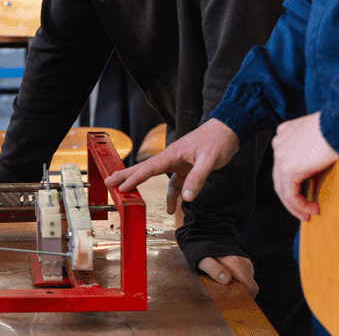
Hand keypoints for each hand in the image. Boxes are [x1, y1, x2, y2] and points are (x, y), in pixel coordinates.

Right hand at [104, 119, 239, 213]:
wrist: (229, 130)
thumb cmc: (217, 140)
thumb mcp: (208, 160)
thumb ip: (196, 179)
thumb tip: (186, 199)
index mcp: (172, 154)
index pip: (149, 168)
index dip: (134, 179)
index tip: (120, 187)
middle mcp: (172, 158)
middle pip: (145, 169)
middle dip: (127, 177)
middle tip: (109, 183)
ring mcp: (179, 163)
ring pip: (158, 178)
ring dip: (147, 187)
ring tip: (132, 198)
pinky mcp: (187, 167)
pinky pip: (176, 183)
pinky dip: (175, 195)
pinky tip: (175, 207)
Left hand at [198, 254, 256, 297]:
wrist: (207, 236)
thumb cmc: (204, 251)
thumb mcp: (203, 260)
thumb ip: (213, 269)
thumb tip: (226, 280)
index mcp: (237, 264)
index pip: (251, 289)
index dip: (244, 298)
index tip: (231, 301)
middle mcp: (245, 264)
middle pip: (250, 288)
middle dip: (239, 295)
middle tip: (224, 295)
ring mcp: (246, 264)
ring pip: (247, 284)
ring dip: (237, 289)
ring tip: (222, 286)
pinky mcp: (244, 265)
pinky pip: (244, 279)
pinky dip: (237, 284)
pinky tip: (225, 282)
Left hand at [270, 112, 338, 221]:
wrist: (338, 126)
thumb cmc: (336, 128)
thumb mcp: (318, 135)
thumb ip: (310, 148)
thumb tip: (316, 165)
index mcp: (284, 133)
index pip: (283, 163)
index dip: (292, 180)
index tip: (305, 191)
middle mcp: (278, 143)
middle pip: (280, 177)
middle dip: (291, 198)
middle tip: (304, 210)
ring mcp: (280, 156)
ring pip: (282, 189)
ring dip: (296, 206)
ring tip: (309, 214)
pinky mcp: (288, 169)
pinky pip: (291, 195)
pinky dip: (301, 206)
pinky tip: (312, 210)